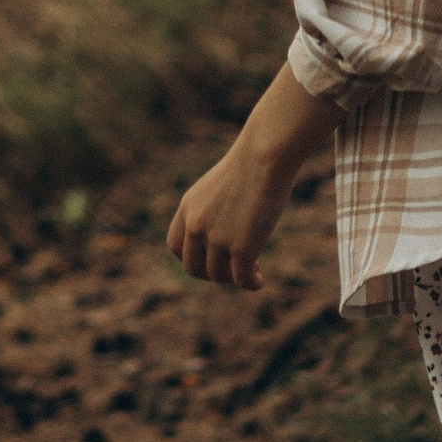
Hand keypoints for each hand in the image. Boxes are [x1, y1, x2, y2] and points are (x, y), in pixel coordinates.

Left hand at [168, 137, 297, 293]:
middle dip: (212, 273)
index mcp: (187, 209)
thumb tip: (220, 236)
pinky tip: (259, 281)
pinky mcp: (241, 249)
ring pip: (218, 275)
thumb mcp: (218, 187)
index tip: (211, 257)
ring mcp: (217, 239)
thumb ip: (211, 211)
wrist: (265, 157)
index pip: (175, 246)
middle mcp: (196, 226)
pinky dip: (250, 284)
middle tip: (233, 267)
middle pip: (193, 267)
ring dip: (234, 277)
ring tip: (252, 268)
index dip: (192, 257)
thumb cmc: (250, 166)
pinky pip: (241, 279)